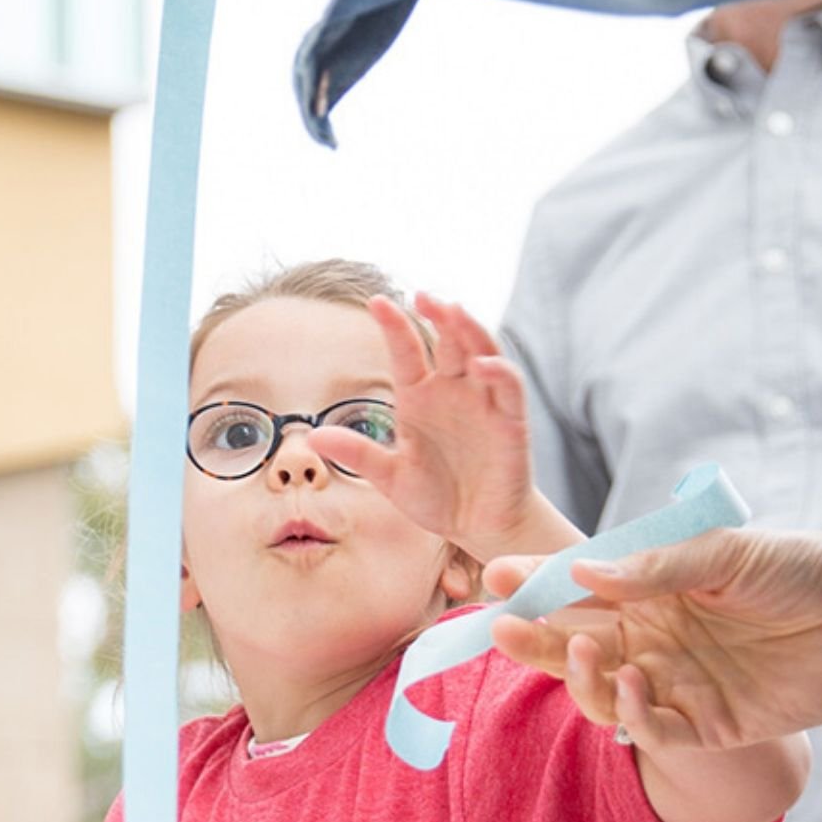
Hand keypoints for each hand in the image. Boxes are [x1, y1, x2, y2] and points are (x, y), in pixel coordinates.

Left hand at [309, 294, 571, 561]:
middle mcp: (451, 390)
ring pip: (481, 350)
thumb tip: (311, 438)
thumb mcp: (390, 477)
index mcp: (419, 396)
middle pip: (448, 340)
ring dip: (470, 329)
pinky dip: (498, 371)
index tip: (376, 302)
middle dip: (438, 315)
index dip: (394, 325)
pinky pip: (508, 386)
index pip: (407, 351)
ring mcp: (482, 401)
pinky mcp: (510, 419)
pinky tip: (482, 364)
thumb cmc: (436, 497)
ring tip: (453, 309)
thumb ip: (357, 454)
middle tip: (423, 295)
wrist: (478, 526)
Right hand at [485, 527, 821, 749]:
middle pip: (576, 644)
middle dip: (534, 638)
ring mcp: (678, 682)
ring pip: (604, 692)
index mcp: (651, 591)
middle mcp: (655, 637)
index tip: (498, 574)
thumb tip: (581, 573)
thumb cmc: (798, 569)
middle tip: (501, 629)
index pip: (578, 591)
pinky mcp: (710, 723)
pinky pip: (654, 729)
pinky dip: (634, 713)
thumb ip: (653, 568)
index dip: (537, 584)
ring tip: (584, 651)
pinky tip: (635, 682)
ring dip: (581, 677)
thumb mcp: (723, 553)